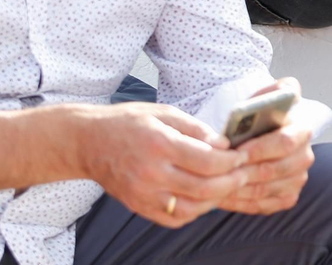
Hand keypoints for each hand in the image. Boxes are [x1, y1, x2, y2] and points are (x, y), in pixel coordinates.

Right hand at [77, 103, 247, 227]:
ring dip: (216, 199)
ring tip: (227, 186)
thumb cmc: (128, 123)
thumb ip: (196, 128)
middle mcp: (152, 174)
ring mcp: (144, 194)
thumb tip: (223, 144)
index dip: (230, 161)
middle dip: (230, 182)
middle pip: (203, 188)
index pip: (207, 160)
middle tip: (243, 173)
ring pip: (192, 208)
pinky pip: (174, 218)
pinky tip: (204, 199)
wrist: (89, 142)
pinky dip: (195, 212)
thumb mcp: (164, 112)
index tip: (241, 155)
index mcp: (161, 145)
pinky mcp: (138, 207)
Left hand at [218, 78, 316, 215]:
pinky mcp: (287, 198)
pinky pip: (262, 205)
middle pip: (273, 170)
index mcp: (302, 130)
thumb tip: (279, 96)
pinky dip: (239, 202)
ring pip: (264, 190)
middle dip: (244, 171)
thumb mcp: (262, 99)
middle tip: (219, 172)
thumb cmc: (256, 119)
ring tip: (214, 185)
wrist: (257, 138)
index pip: (285, 142)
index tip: (237, 150)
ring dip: (237, 189)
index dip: (260, 148)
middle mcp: (305, 156)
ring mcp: (297, 180)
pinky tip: (222, 196)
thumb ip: (272, 93)